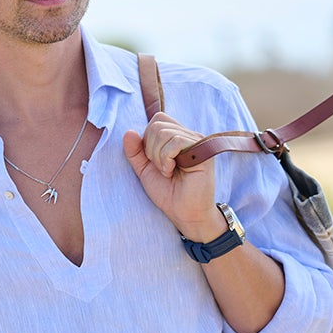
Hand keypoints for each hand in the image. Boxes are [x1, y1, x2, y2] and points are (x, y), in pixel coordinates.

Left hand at [123, 111, 222, 240]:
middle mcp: (189, 135)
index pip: (157, 119)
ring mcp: (197, 141)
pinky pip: (176, 141)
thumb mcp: (144, 170)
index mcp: (177, 137)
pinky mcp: (203, 150)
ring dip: (158, 157)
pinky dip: (166, 158)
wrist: (184, 213)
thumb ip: (134, 151)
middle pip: (157, 125)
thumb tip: (128, 132)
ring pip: (164, 132)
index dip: (147, 139)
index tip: (152, 161)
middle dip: (150, 150)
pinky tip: (172, 171)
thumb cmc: (168, 192)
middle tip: (161, 169)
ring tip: (167, 172)